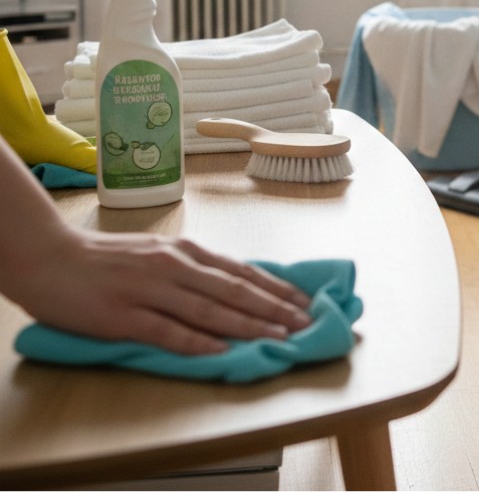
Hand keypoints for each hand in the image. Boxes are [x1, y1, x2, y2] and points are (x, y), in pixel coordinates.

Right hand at [7, 227, 312, 355]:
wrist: (48, 257)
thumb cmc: (105, 258)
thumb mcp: (158, 253)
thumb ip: (193, 269)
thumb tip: (235, 287)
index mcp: (185, 251)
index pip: (241, 271)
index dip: (276, 289)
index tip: (304, 302)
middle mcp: (174, 266)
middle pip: (234, 290)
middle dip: (275, 309)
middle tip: (305, 324)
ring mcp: (150, 289)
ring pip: (210, 309)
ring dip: (249, 325)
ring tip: (279, 337)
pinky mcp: (124, 315)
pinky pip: (167, 330)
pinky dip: (197, 341)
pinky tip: (221, 351)